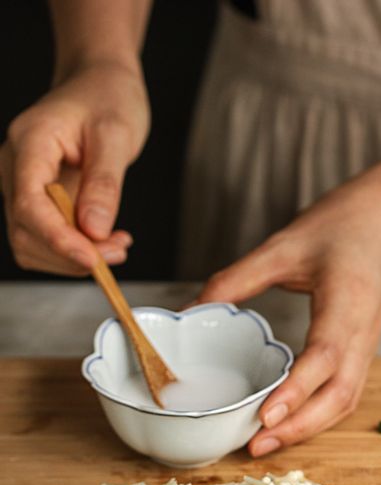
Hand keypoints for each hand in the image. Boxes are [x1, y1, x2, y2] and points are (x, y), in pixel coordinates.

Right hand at [0, 62, 149, 274]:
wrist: (101, 84)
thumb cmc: (108, 98)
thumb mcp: (116, 135)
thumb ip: (104, 183)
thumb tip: (94, 229)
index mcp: (30, 144)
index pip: (29, 204)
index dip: (58, 239)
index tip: (93, 259)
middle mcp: (16, 168)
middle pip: (26, 231)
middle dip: (72, 254)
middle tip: (119, 251)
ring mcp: (23, 185)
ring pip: (32, 243)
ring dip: (74, 258)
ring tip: (118, 245)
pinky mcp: (38, 199)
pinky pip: (47, 237)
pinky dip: (75, 250)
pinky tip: (107, 239)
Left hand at [195, 165, 380, 454]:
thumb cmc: (343, 225)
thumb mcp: (284, 245)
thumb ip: (237, 278)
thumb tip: (191, 311)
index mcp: (347, 301)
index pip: (325, 356)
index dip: (296, 390)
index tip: (264, 416)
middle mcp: (363, 332)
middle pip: (340, 395)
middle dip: (300, 427)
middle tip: (256, 445)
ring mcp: (368, 345)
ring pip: (346, 401)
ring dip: (309, 428)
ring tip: (267, 442)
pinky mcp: (363, 351)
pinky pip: (346, 392)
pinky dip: (319, 415)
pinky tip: (289, 421)